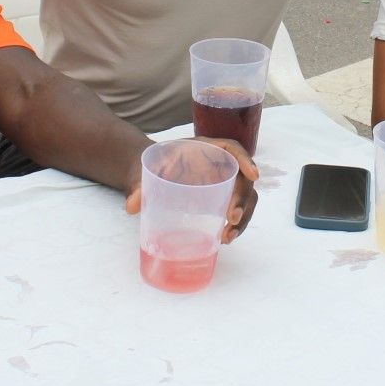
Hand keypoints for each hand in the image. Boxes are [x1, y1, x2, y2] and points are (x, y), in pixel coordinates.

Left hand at [123, 138, 259, 243]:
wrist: (150, 172)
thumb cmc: (150, 166)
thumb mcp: (144, 170)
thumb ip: (138, 186)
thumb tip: (132, 206)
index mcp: (204, 148)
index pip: (232, 148)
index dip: (246, 159)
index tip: (253, 176)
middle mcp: (219, 163)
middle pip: (243, 178)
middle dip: (243, 199)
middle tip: (231, 220)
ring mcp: (223, 181)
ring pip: (245, 197)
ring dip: (244, 216)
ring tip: (228, 236)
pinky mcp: (221, 197)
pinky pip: (236, 208)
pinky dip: (235, 224)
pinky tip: (225, 237)